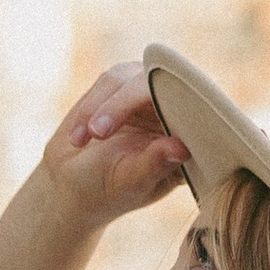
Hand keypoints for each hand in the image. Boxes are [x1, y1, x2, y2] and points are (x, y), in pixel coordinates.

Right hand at [32, 64, 190, 235]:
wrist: (69, 184)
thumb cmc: (104, 191)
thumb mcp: (128, 184)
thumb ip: (153, 165)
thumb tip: (181, 148)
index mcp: (189, 141)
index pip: (200, 112)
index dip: (184, 107)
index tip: (155, 119)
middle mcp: (174, 113)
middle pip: (165, 85)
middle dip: (124, 104)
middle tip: (97, 131)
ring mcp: (149, 95)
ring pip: (132, 77)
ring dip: (102, 106)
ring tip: (83, 139)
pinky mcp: (124, 84)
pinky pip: (111, 79)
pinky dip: (90, 107)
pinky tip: (78, 137)